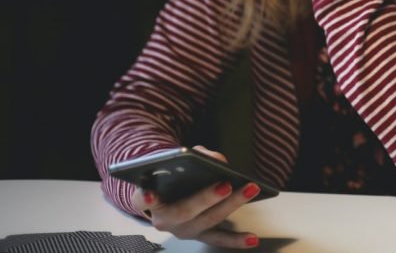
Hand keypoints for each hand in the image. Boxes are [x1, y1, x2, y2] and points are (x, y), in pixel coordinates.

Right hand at [130, 146, 260, 248]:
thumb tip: (218, 160)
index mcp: (149, 200)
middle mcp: (164, 219)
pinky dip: (236, 240)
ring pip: (207, 221)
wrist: (164, 195)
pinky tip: (252, 238)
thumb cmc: (170, 174)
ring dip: (231, 206)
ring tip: (250, 191)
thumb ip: (194, 155)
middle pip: (185, 211)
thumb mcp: (176, 160)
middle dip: (206, 198)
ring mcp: (183, 230)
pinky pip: (219, 239)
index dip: (146, 196)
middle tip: (225, 184)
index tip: (151, 193)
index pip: (142, 198)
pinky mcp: (199, 235)